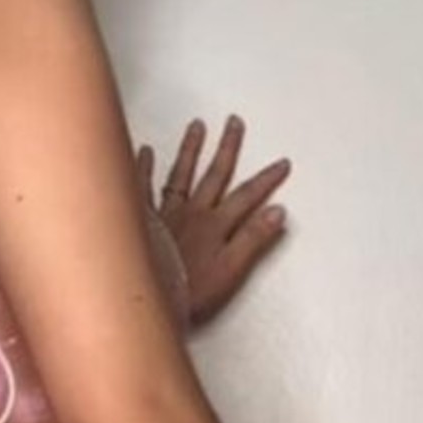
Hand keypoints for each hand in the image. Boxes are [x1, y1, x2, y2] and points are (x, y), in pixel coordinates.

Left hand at [137, 115, 290, 327]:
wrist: (146, 298)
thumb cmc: (187, 292)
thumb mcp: (231, 271)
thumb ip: (254, 239)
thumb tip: (278, 212)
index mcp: (215, 225)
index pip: (247, 196)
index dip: (267, 180)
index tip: (281, 164)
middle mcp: (191, 213)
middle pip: (214, 174)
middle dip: (227, 148)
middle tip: (234, 123)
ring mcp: (166, 215)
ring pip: (180, 174)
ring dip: (190, 150)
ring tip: (197, 126)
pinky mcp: (143, 221)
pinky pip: (141, 187)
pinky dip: (143, 168)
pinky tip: (145, 151)